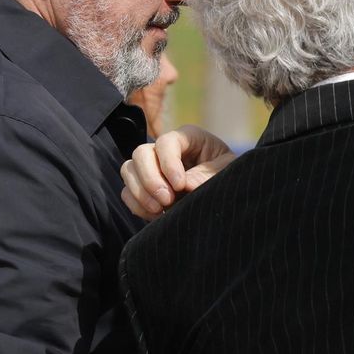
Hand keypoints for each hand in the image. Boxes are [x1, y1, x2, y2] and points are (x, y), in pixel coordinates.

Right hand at [120, 125, 235, 220]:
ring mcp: (150, 167)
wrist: (221, 192)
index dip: (169, 164)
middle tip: (167, 200)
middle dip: (150, 179)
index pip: (166, 142)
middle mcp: (163, 149)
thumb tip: (185, 185)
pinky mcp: (143, 187)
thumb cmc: (226, 173)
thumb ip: (208, 175)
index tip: (180, 186)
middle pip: (141, 153)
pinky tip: (155, 215)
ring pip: (128, 170)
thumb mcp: (226, 170)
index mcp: (187, 138)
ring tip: (160, 209)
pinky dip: (136, 205)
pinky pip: (126, 192)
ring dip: (140, 192)